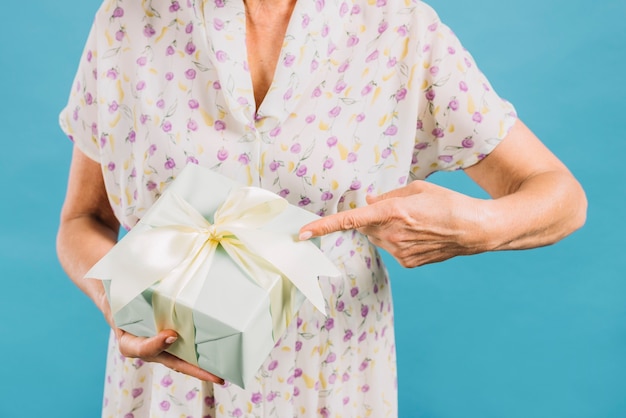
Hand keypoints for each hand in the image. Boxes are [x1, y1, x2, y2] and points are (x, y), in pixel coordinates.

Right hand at [99, 292, 223, 382]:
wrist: (116, 292)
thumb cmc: (118, 288)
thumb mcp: (117, 285)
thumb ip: (128, 280)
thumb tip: (137, 250)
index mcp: (126, 338)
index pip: (138, 348)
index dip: (154, 344)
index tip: (170, 335)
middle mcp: (144, 346)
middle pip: (169, 362)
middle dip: (194, 370)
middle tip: (216, 376)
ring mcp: (159, 346)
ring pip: (181, 360)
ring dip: (202, 367)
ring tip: (224, 371)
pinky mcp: (171, 341)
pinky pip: (185, 351)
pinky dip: (200, 355)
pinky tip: (220, 355)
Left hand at [299, 180, 493, 267]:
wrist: (475, 230)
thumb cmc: (448, 203)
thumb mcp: (416, 189)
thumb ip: (387, 197)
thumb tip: (368, 205)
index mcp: (391, 212)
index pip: (349, 220)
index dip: (323, 226)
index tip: (303, 234)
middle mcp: (391, 235)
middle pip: (366, 227)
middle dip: (373, 218)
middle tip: (398, 211)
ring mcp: (399, 252)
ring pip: (379, 238)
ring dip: (387, 230)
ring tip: (416, 223)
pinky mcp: (408, 263)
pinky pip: (393, 249)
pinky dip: (399, 241)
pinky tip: (421, 236)